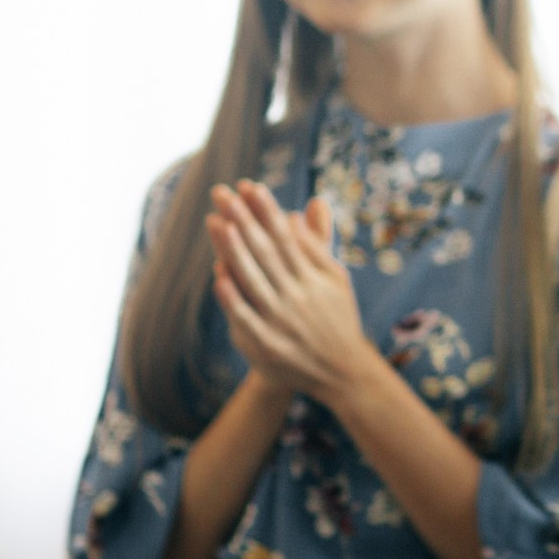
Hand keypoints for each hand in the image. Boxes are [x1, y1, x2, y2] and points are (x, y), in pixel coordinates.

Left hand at [208, 181, 377, 404]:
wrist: (341, 373)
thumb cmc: (334, 318)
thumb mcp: (334, 278)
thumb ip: (318, 243)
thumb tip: (308, 204)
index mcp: (314, 276)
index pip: (286, 236)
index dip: (267, 210)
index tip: (249, 186)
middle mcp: (298, 294)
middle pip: (266, 251)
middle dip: (243, 220)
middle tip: (222, 193)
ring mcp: (281, 320)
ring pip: (254, 279)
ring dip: (233, 250)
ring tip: (217, 222)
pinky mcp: (267, 345)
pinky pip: (246, 318)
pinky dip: (233, 297)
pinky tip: (219, 276)